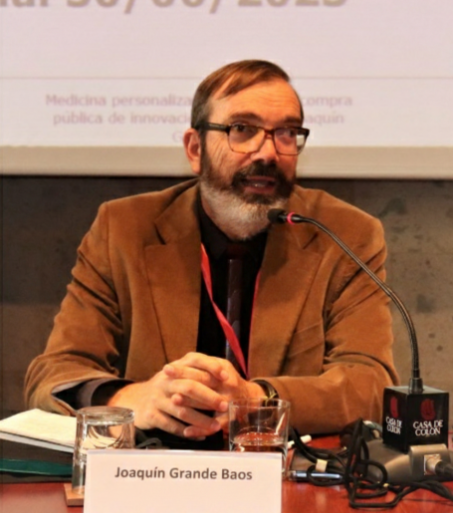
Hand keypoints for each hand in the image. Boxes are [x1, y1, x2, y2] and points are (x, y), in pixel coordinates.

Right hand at [107, 352, 263, 438]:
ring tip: (216, 426)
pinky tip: (200, 435)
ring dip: (201, 419)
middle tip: (224, 405)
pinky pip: (171, 425)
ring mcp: (157, 398)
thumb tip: (226, 374)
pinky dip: (187, 431)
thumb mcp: (180, 374)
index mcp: (175, 367)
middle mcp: (165, 380)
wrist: (138, 400)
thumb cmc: (168, 387)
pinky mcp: (151, 415)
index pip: (195, 360)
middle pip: (189, 386)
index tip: (226, 377)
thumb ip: (199, 371)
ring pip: (181, 410)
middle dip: (209, 397)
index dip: (212, 367)